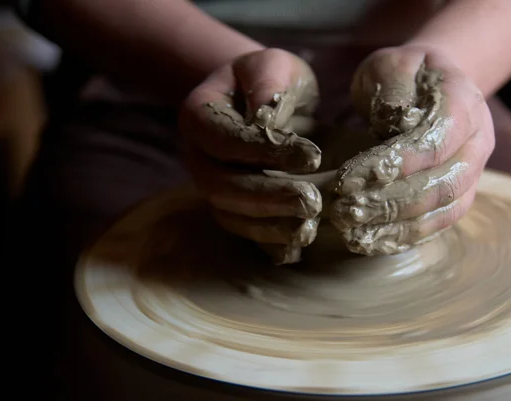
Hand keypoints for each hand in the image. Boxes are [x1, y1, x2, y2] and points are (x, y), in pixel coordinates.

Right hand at [179, 48, 322, 263]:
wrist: (263, 101)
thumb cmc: (269, 80)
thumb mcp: (272, 65)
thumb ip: (267, 83)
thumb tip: (267, 119)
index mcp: (199, 116)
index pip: (224, 140)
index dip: (263, 151)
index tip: (311, 155)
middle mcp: (198, 156)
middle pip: (221, 186)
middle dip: (268, 196)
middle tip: (311, 202)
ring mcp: (212, 185)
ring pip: (230, 214)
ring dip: (269, 224)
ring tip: (308, 226)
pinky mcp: (232, 207)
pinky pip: (243, 230)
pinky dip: (269, 241)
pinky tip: (298, 243)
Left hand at [330, 46, 494, 254]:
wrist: (430, 87)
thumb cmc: (406, 74)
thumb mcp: (393, 64)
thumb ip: (393, 88)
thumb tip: (391, 122)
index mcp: (465, 104)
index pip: (434, 142)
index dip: (393, 164)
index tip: (347, 178)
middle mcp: (477, 144)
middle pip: (441, 184)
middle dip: (389, 202)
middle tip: (344, 211)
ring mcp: (472, 174)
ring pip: (442, 211)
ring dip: (395, 226)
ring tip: (352, 232)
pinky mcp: (457, 197)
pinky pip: (438, 225)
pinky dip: (404, 236)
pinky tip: (369, 242)